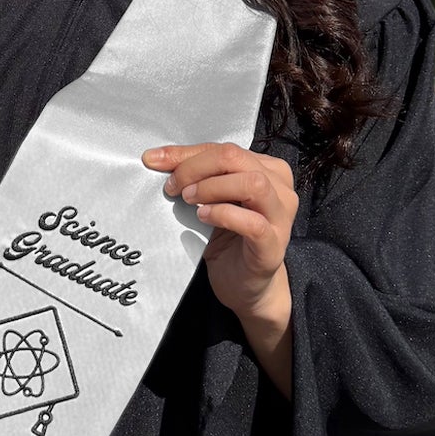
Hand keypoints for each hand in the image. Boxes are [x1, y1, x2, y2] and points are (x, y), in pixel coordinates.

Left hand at [142, 142, 298, 320]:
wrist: (246, 286)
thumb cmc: (228, 238)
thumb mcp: (210, 199)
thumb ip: (194, 176)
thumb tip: (156, 157)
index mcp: (268, 170)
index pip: (224, 149)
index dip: (186, 153)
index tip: (154, 160)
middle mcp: (280, 188)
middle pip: (236, 157)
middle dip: (195, 167)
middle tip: (174, 187)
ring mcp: (281, 217)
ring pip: (252, 184)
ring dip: (212, 188)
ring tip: (190, 200)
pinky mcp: (274, 244)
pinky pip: (252, 222)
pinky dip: (223, 214)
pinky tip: (204, 217)